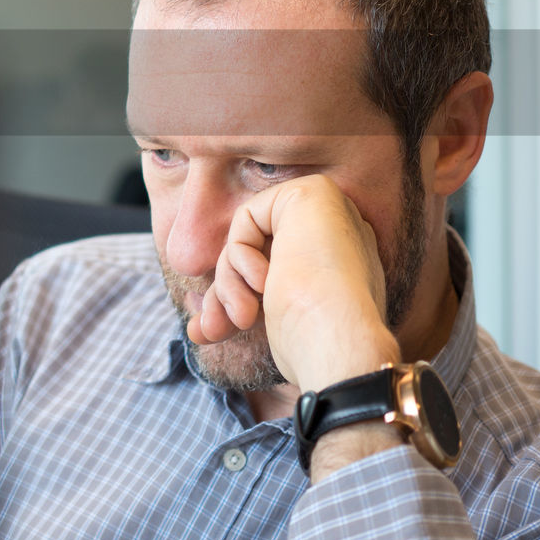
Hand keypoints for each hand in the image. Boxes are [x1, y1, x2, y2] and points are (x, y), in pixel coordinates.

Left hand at [188, 174, 400, 391]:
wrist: (337, 345)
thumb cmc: (312, 347)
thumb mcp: (271, 321)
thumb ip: (242, 306)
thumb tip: (197, 327)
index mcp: (340, 267)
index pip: (271, 268)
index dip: (235, 297)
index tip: (213, 331)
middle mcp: (341, 235)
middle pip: (257, 251)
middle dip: (224, 291)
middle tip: (208, 330)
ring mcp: (333, 211)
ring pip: (249, 236)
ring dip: (228, 282)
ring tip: (239, 317)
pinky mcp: (315, 192)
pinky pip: (248, 217)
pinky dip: (241, 254)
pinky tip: (264, 283)